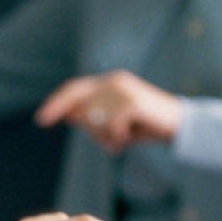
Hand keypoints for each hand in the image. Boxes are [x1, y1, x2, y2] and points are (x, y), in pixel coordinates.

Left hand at [34, 70, 182, 153]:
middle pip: (82, 112)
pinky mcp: (132, 102)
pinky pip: (111, 127)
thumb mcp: (116, 122)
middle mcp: (114, 81)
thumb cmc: (146, 125)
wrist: (180, 125)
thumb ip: (93, 116)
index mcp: (109, 82)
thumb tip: (67, 114)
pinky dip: (118, 137)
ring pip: (95, 121)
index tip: (41, 120)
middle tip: (115, 139)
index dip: (56, 103)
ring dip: (108, 136)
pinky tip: (131, 136)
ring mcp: (123, 90)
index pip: (74, 89)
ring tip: (126, 136)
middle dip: (94, 133)